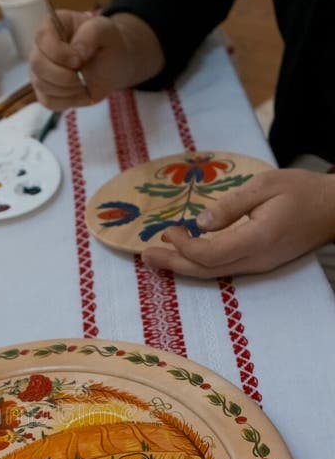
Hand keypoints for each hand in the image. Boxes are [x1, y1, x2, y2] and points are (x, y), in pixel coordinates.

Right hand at [29, 10, 163, 109]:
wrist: (112, 65)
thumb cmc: (106, 43)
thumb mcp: (105, 30)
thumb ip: (91, 33)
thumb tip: (77, 52)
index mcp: (52, 26)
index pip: (42, 38)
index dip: (59, 53)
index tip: (80, 60)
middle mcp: (41, 48)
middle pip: (37, 64)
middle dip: (63, 75)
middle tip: (82, 75)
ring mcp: (40, 71)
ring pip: (41, 85)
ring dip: (67, 89)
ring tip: (83, 83)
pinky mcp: (45, 91)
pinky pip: (48, 101)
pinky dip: (67, 101)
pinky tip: (79, 92)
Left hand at [141, 169, 334, 277]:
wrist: (332, 211)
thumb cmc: (301, 192)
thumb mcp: (266, 185)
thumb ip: (231, 205)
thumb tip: (200, 222)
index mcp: (257, 239)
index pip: (210, 253)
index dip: (184, 247)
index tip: (168, 231)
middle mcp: (255, 260)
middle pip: (205, 270)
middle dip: (172, 264)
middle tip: (142, 256)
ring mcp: (256, 266)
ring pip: (212, 273)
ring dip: (181, 267)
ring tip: (154, 260)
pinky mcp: (257, 264)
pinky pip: (221, 269)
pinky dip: (197, 265)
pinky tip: (182, 258)